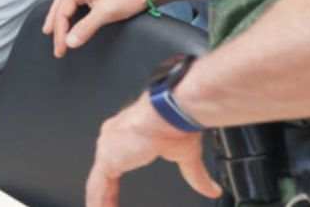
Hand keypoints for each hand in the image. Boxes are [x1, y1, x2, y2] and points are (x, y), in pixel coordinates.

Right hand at [41, 0, 148, 57]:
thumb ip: (85, 28)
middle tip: (54, 44)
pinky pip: (75, 4)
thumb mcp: (105, 13)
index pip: (61, 13)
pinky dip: (69, 15)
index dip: (60, 33)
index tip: (61, 50)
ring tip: (52, 31)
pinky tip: (71, 20)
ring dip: (59, 18)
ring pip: (65, 4)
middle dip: (54, 26)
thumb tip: (70, 42)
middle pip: (59, 7)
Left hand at [85, 96, 220, 206]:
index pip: (115, 161)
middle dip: (104, 192)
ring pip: (98, 181)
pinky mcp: (107, 157)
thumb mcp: (187, 156)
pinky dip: (98, 201)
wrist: (170, 113)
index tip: (113, 194)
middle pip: (103, 172)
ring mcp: (108, 147)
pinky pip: (97, 186)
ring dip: (101, 199)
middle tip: (106, 206)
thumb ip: (195, 175)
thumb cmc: (176, 122)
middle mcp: (113, 139)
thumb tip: (212, 190)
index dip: (113, 181)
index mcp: (128, 133)